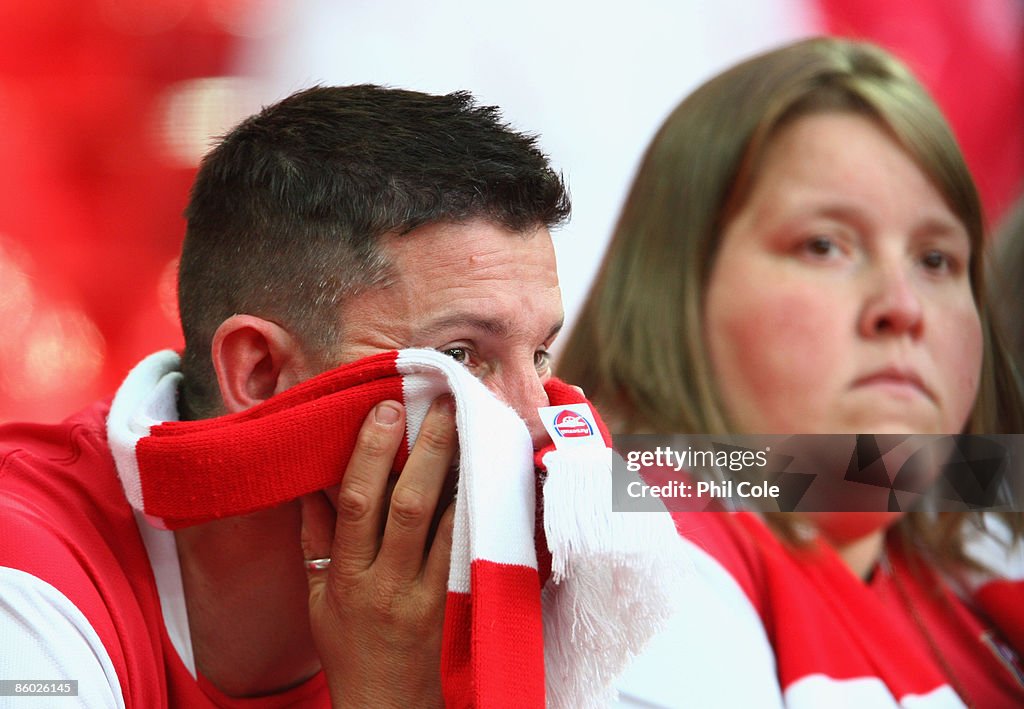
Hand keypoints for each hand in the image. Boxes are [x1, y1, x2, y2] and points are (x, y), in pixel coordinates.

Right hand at [299, 397, 456, 707]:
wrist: (387, 705)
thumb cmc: (348, 648)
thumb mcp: (318, 597)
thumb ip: (316, 538)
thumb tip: (312, 483)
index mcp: (348, 576)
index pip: (357, 504)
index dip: (370, 453)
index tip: (386, 409)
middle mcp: (388, 582)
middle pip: (410, 505)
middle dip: (428, 449)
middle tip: (444, 403)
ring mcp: (429, 595)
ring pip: (450, 523)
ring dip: (463, 472)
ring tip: (475, 426)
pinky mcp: (458, 603)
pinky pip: (470, 548)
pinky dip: (478, 509)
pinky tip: (489, 476)